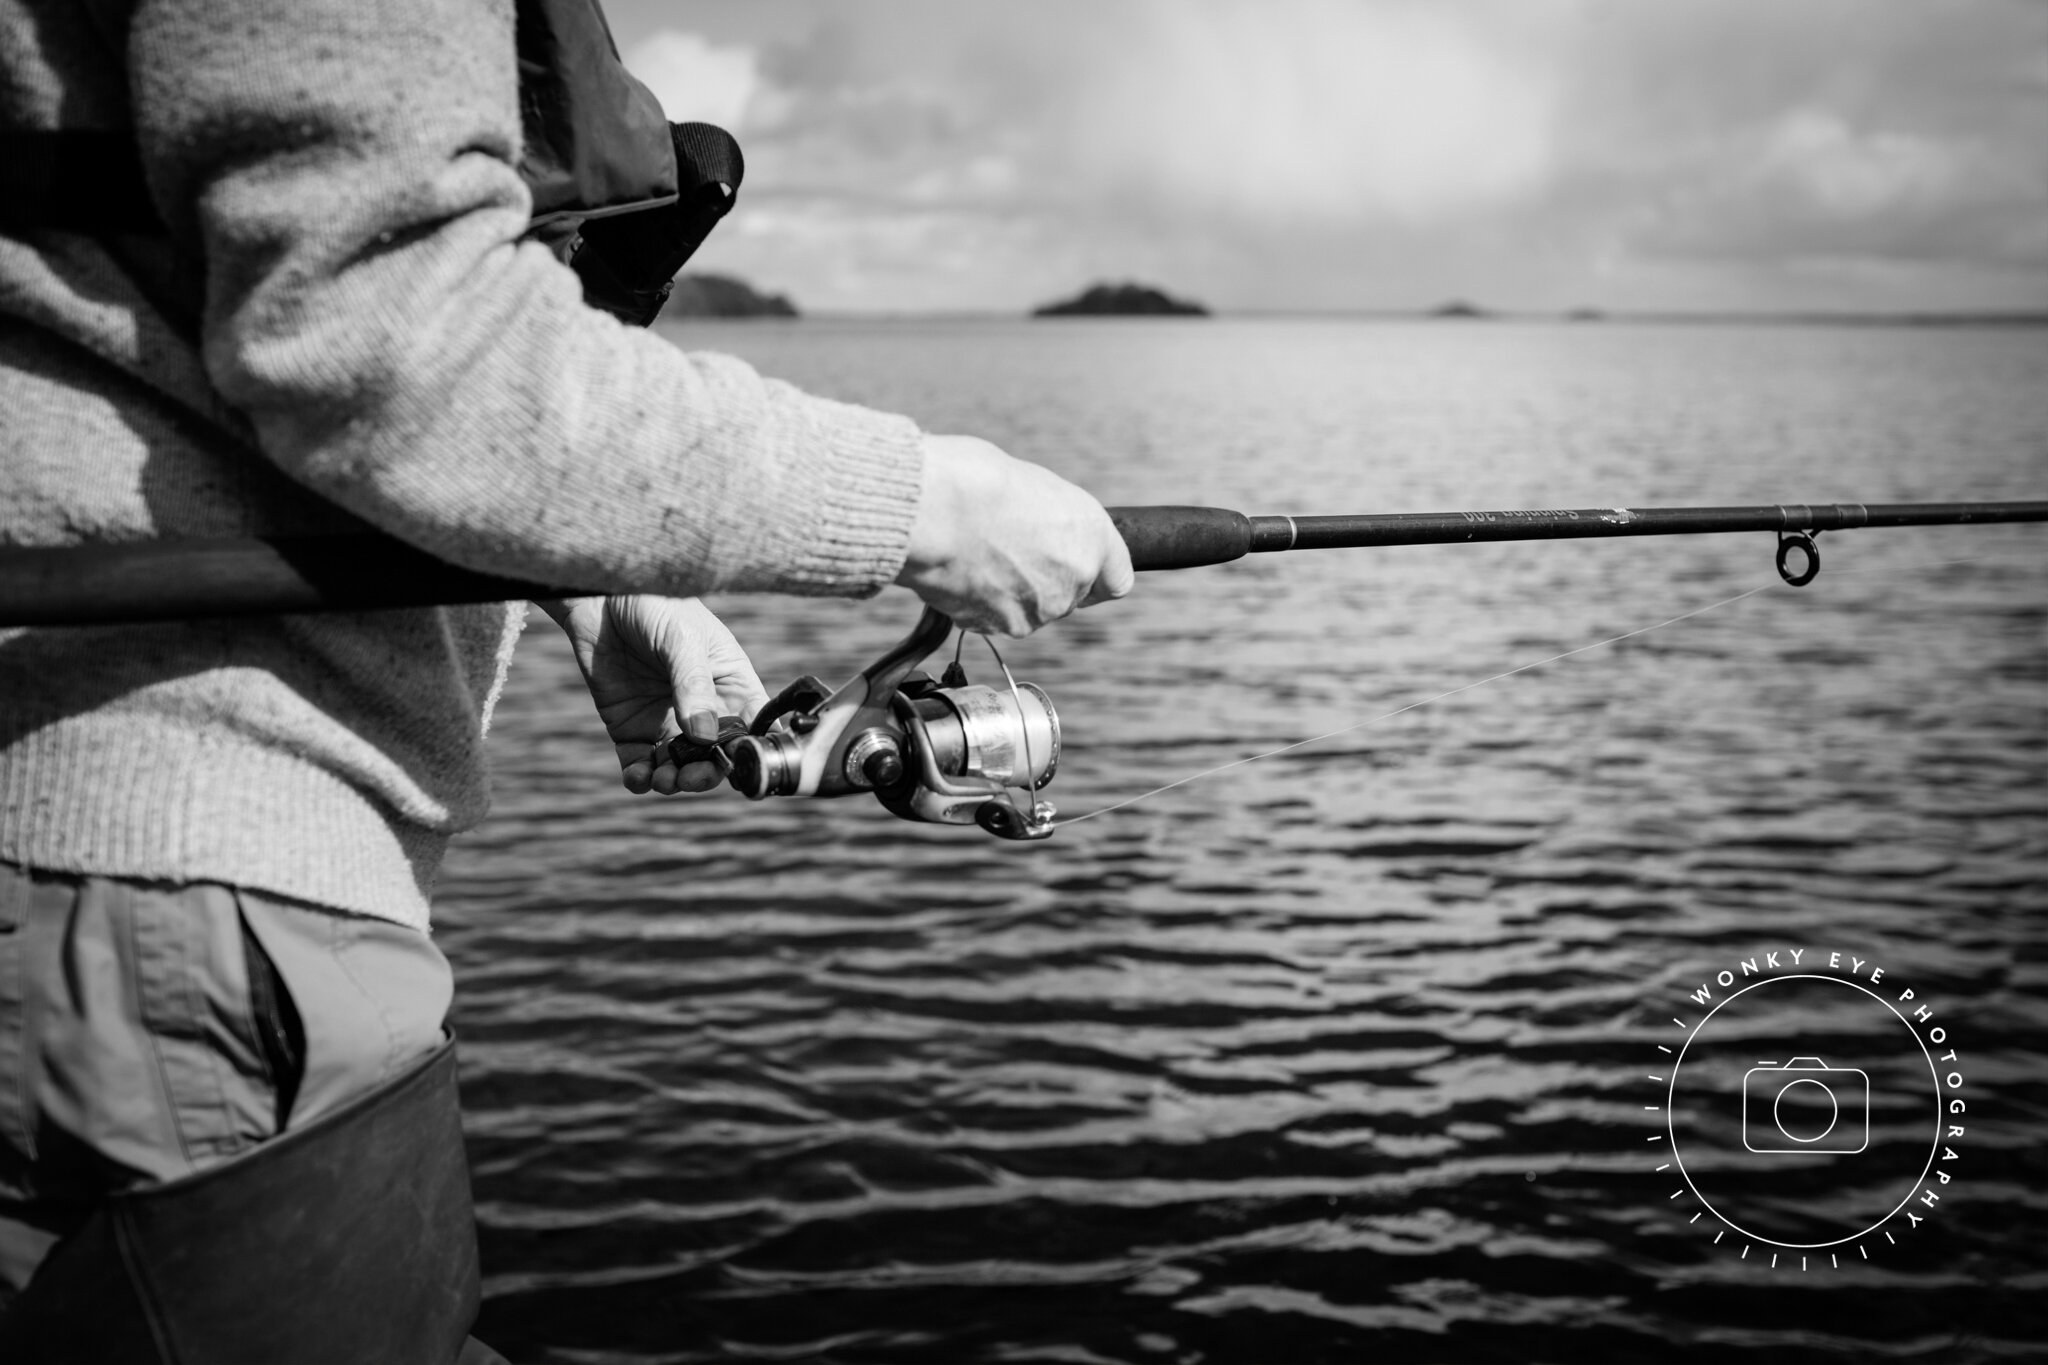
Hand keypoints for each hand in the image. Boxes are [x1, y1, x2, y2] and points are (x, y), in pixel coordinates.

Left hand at [540, 596, 768, 793]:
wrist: (599, 596)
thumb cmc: (655, 604)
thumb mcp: (682, 639)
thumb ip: (693, 685)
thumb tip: (704, 735)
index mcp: (732, 685)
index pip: (753, 727)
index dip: (753, 751)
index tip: (743, 765)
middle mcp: (704, 710)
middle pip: (716, 756)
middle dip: (708, 773)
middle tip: (692, 774)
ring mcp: (666, 722)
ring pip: (680, 767)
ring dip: (675, 781)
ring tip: (665, 778)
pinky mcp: (631, 729)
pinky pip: (639, 765)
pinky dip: (640, 778)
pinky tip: (639, 776)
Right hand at [895, 434, 1134, 636]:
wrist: (934, 511)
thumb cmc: (976, 482)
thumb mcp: (1032, 487)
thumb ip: (1050, 522)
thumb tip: (1040, 536)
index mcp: (1092, 537)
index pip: (1116, 580)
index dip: (1095, 575)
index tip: (1073, 567)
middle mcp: (1074, 580)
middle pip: (1067, 595)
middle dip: (1042, 578)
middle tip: (1006, 546)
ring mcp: (1038, 610)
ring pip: (1030, 609)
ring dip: (1009, 591)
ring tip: (978, 553)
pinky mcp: (999, 627)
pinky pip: (993, 617)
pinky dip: (979, 601)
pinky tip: (962, 569)